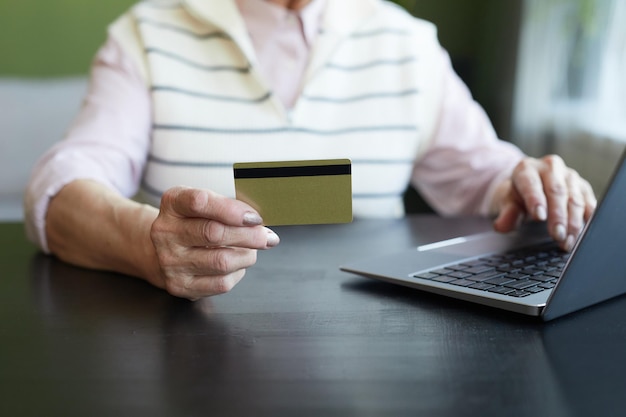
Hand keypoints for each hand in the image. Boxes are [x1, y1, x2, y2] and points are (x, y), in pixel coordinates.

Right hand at [149, 186, 278, 299]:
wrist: (167, 249)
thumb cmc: (194, 222)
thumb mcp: (205, 203)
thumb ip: (229, 207)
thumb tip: (259, 224)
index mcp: (173, 204)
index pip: (200, 202)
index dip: (232, 210)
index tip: (254, 218)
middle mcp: (166, 232)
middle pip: (214, 234)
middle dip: (249, 236)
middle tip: (266, 236)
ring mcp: (170, 261)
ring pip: (221, 261)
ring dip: (246, 256)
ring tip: (251, 250)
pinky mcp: (180, 285)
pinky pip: (221, 283)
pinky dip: (237, 272)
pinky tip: (236, 264)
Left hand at [492, 155, 595, 250]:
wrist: (531, 189)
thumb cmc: (518, 197)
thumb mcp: (507, 204)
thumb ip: (506, 214)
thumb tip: (501, 226)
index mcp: (526, 168)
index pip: (530, 183)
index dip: (535, 199)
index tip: (539, 217)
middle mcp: (549, 167)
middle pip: (556, 191)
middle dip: (558, 216)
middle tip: (557, 235)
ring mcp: (569, 176)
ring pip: (575, 199)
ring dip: (573, 222)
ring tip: (567, 241)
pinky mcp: (583, 187)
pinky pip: (589, 203)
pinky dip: (587, 220)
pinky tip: (583, 233)